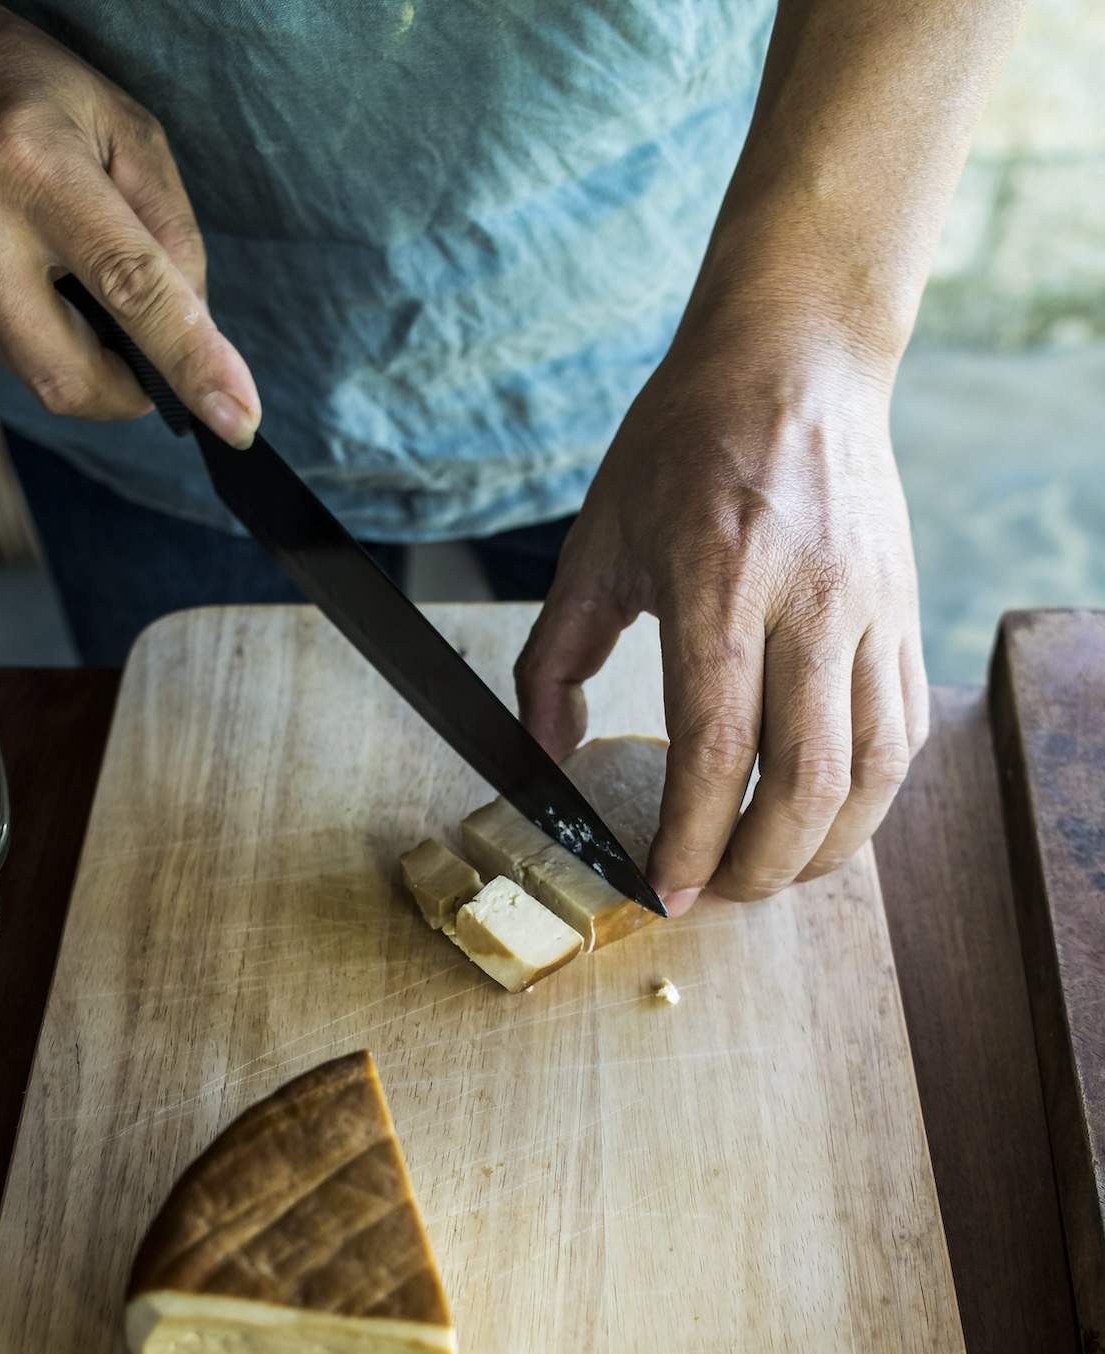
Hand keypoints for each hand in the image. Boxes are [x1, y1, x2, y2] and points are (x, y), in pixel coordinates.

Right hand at [0, 0, 258, 443]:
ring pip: (30, 370)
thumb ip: (169, 227)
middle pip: (71, 376)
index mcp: (33, 166)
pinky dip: (20, 323)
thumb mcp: (117, 120)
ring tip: (54, 267)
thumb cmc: (14, 83)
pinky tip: (3, 260)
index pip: (130, 287)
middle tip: (145, 354)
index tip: (238, 421)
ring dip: (70, 345)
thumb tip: (195, 328)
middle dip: (127, 389)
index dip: (191, 362)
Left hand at [516, 305, 927, 911]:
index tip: (666, 890)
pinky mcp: (905, 612)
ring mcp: (872, 607)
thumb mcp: (594, 543)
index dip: (691, 836)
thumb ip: (554, 659)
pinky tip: (823, 815)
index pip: (716, 744)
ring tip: (771, 872)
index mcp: (720, 578)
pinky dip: (867, 795)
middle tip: (717, 895)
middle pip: (809, 777)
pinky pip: (902, 731)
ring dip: (825, 848)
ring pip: (874, 769)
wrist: (796, 360)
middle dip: (761, 864)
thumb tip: (546, 756)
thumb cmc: (683, 446)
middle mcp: (811, 598)